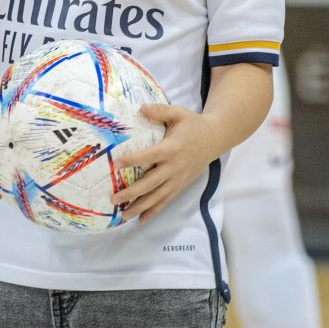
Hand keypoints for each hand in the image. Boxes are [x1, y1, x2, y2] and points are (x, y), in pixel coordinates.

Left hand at [112, 104, 222, 223]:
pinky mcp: (180, 185)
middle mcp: (174, 167)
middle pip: (151, 183)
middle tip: (113, 198)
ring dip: (140, 207)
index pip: (149, 156)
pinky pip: (166, 201)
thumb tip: (141, 107)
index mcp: (172, 148)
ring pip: (157, 197)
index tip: (116, 164)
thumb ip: (160, 110)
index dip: (133, 160)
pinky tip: (141, 220)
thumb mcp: (179, 113)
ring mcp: (177, 179)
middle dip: (132, 192)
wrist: (215, 139)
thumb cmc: (193, 125)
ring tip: (123, 215)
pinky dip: (154, 211)